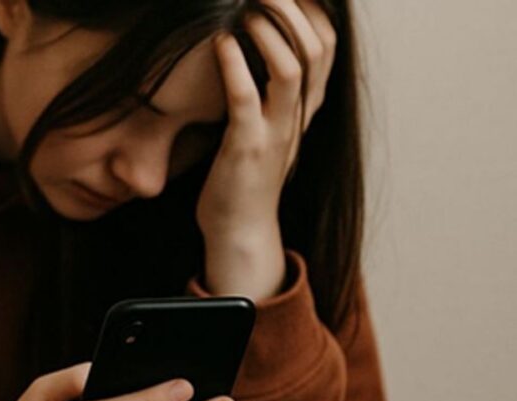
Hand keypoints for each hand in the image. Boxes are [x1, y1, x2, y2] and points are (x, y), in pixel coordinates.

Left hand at [196, 0, 335, 299]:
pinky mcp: (247, 148)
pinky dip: (235, 65)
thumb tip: (264, 55)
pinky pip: (247, 99)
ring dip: (269, 31)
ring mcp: (276, 133)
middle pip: (317, 48)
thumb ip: (271, 95)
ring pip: (292, 68)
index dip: (314, 12)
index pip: (327, 47)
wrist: (240, 231)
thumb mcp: (269, 128)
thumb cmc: (245, 178)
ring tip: (247, 8)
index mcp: (306, 109)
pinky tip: (220, 42)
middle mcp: (298, 117)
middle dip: (295, 10)